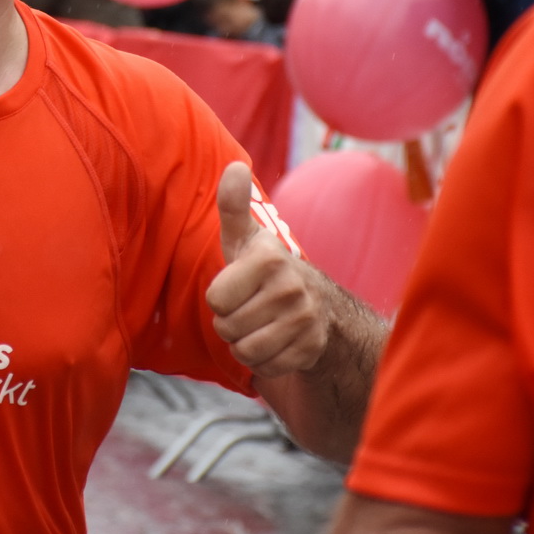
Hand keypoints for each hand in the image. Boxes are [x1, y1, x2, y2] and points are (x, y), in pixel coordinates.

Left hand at [207, 161, 328, 377]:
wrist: (318, 305)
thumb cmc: (265, 269)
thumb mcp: (246, 238)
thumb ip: (233, 206)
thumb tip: (234, 166)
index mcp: (269, 260)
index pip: (215, 299)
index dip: (220, 297)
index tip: (238, 286)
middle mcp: (291, 289)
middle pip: (227, 327)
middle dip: (230, 322)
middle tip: (250, 307)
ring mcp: (304, 322)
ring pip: (244, 350)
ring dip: (244, 343)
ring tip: (260, 324)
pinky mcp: (310, 350)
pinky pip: (264, 367)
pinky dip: (264, 360)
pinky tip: (276, 340)